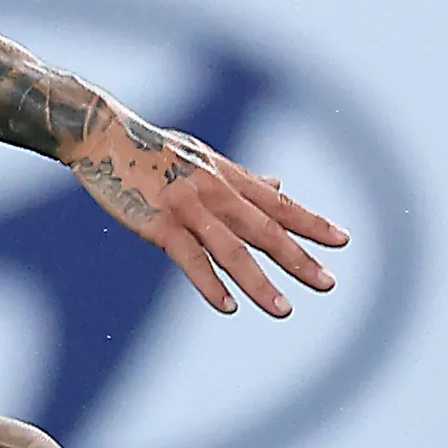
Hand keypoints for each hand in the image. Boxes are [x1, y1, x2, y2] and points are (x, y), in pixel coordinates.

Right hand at [64, 107, 346, 317]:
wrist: (105, 138)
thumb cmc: (155, 150)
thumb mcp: (206, 159)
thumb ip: (243, 178)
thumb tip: (279, 185)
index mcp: (228, 177)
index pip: (279, 204)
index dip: (311, 222)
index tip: (342, 240)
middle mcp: (216, 192)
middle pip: (265, 230)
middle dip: (299, 258)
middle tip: (328, 283)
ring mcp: (189, 208)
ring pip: (232, 250)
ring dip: (260, 282)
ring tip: (284, 310)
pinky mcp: (161, 224)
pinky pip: (190, 259)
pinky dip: (210, 283)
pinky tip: (229, 306)